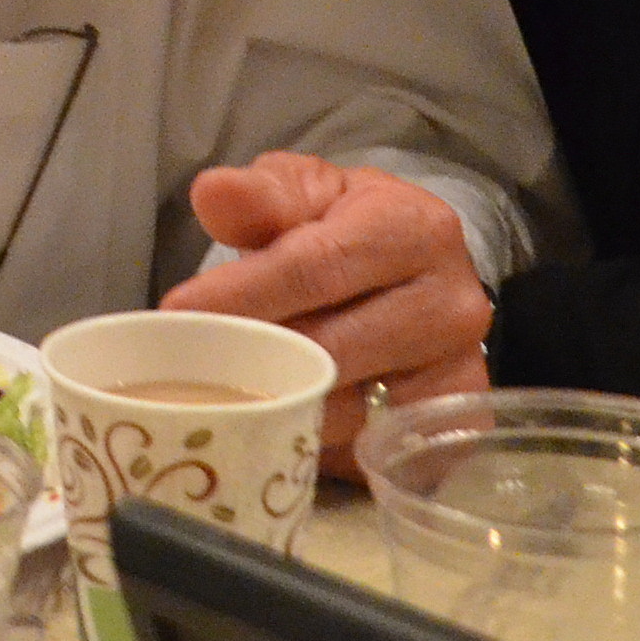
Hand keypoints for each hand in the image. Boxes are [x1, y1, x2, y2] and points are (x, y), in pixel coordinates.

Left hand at [164, 152, 491, 472]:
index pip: (316, 266)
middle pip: (331, 346)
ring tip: (224, 395)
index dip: (242, 293)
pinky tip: (276, 426)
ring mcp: (461, 371)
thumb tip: (212, 193)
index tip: (177, 313)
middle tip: (183, 365)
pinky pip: (371, 449)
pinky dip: (318, 442)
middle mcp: (454, 303)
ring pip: (348, 410)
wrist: (412, 274)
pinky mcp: (454, 427)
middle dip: (250, 356)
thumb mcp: (305, 191)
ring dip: (278, 407)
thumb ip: (261, 194)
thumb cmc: (348, 227)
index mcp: (417, 227)